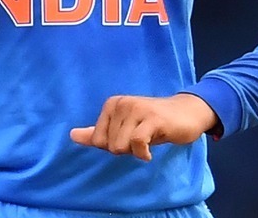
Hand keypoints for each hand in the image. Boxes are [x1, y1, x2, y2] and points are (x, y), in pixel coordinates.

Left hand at [69, 93, 217, 161]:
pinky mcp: (153, 118)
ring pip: (121, 146)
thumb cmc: (152, 123)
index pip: (98, 140)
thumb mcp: (123, 128)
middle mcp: (122, 103)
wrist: (186, 114)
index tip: (130, 137)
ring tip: (148, 140)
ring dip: (136, 152)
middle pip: (110, 146)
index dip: (115, 146)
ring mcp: (137, 109)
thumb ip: (97, 133)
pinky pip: (137, 143)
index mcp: (112, 104)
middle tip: (142, 138)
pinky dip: (143, 154)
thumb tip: (72, 135)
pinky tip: (150, 152)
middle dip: (126, 149)